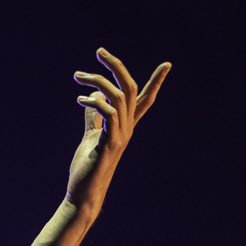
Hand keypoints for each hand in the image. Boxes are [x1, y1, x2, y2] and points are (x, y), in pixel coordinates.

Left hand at [66, 48, 170, 213]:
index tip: (168, 64)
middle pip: (131, 88)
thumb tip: (91, 97)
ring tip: (78, 76)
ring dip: (98, 80)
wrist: (83, 194)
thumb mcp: (91, 136)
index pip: (144, 100)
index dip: (156, 82)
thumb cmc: (87, 167)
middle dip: (117, 66)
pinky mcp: (110, 143)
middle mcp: (127, 128)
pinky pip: (109, 113)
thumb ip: (93, 117)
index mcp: (125, 125)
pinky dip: (95, 101)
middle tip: (99, 51)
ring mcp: (121, 135)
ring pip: (119, 96)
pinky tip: (80, 100)